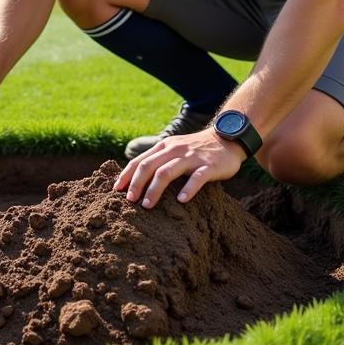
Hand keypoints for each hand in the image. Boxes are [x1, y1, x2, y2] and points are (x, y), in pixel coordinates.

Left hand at [113, 130, 246, 208]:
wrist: (227, 139)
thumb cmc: (196, 149)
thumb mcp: (174, 149)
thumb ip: (158, 159)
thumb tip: (135, 178)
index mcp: (164, 146)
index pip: (140, 160)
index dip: (126, 175)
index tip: (116, 190)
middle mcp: (174, 150)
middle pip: (149, 166)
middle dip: (136, 184)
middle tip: (129, 201)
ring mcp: (191, 157)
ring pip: (167, 172)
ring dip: (154, 189)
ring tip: (147, 205)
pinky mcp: (209, 166)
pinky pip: (196, 178)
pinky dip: (188, 189)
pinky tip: (181, 201)